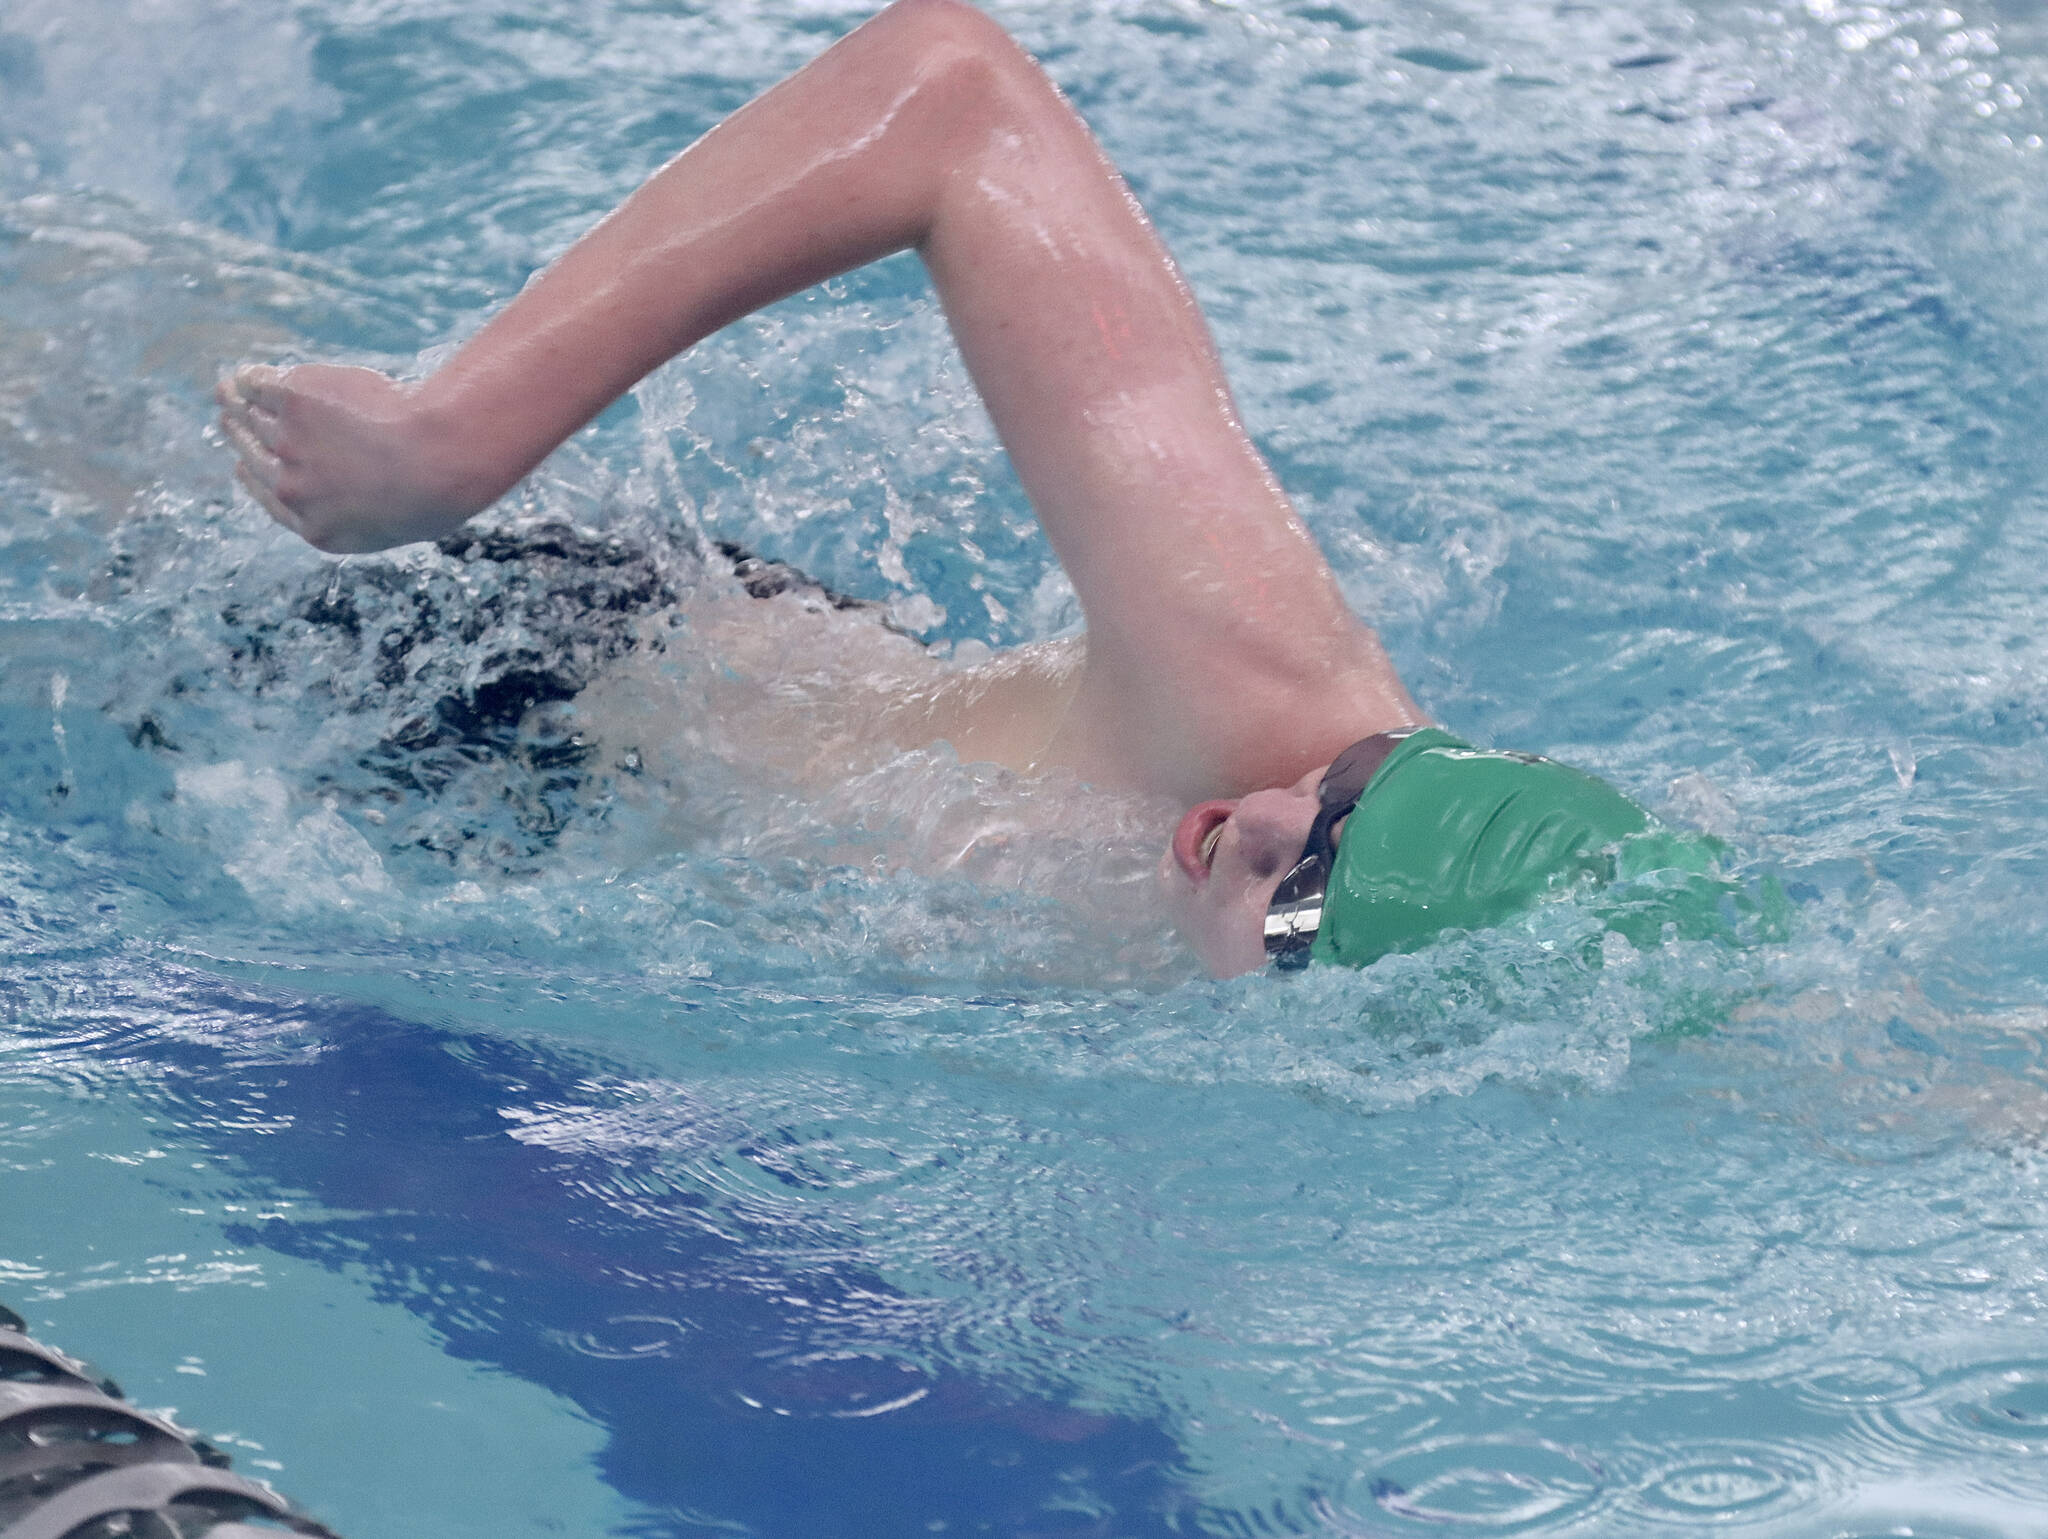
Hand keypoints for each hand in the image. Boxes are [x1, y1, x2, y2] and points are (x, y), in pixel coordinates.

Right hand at [214, 363, 484, 553]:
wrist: (439, 457)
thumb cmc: (443, 487)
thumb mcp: (408, 516)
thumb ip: (379, 509)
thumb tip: (385, 496)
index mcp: (319, 530)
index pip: (271, 502)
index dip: (255, 479)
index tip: (243, 467)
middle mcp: (293, 490)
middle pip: (253, 458)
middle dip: (240, 438)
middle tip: (232, 418)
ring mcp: (290, 444)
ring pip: (250, 420)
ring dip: (236, 402)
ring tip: (229, 389)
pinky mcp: (294, 400)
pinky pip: (259, 386)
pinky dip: (250, 379)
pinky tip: (248, 374)